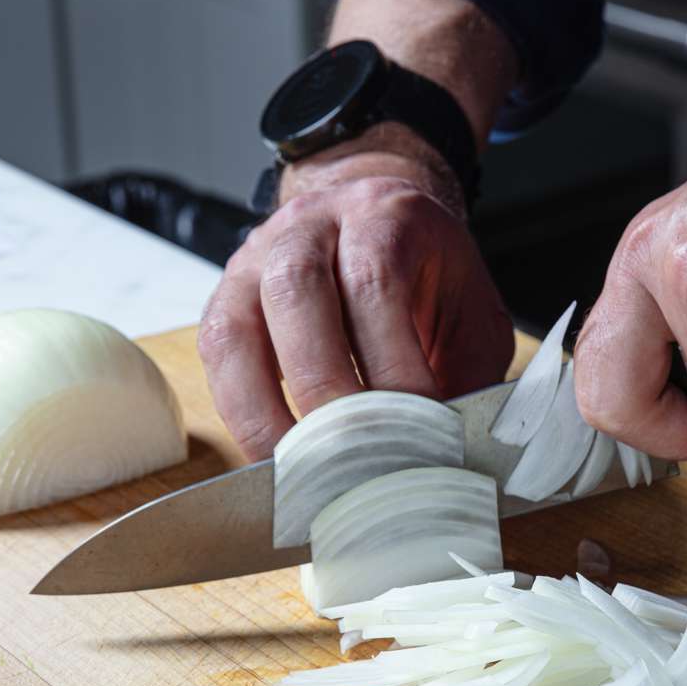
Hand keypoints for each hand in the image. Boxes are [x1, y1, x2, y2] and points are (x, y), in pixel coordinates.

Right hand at [199, 153, 513, 460]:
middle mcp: (308, 225)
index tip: (416, 429)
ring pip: (239, 329)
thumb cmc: (425, 278)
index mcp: (381, 214)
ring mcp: (254, 260)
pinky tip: (274, 454)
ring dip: (267, 410)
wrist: (377, 224)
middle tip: (356, 459)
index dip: (391, 363)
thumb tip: (453, 449)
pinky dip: (242, 412)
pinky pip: (218, 358)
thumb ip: (467, 371)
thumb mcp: (468, 313)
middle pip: (296, 294)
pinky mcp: (225, 300)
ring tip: (303, 471)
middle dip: (325, 390)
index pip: (374, 282)